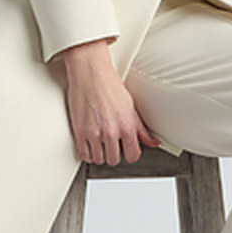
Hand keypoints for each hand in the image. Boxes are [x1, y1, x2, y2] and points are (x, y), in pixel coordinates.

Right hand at [60, 39, 163, 165]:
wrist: (90, 73)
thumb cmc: (108, 85)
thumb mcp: (131, 106)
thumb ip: (141, 129)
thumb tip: (152, 141)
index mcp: (127, 126)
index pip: (133, 155)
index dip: (130, 153)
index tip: (127, 150)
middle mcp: (111, 132)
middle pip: (114, 159)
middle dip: (114, 153)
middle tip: (112, 143)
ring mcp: (94, 133)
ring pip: (99, 159)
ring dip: (100, 154)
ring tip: (100, 142)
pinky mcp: (79, 132)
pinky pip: (84, 155)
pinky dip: (87, 153)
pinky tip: (90, 145)